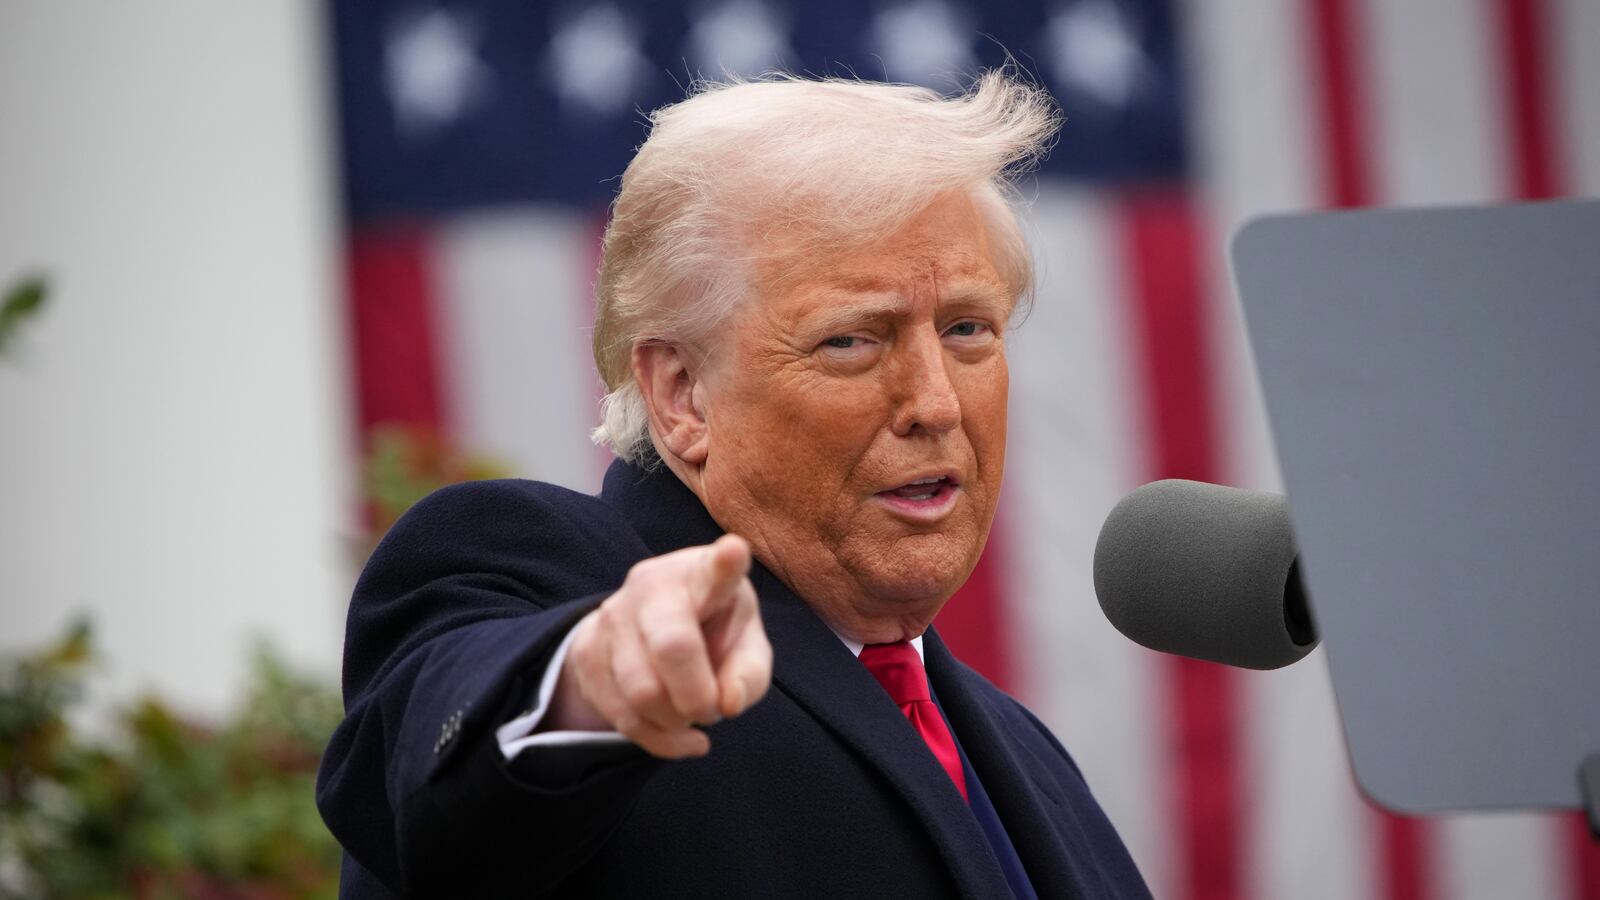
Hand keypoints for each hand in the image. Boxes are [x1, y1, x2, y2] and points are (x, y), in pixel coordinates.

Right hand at [544, 534, 772, 757]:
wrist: (651, 631)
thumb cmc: (713, 634)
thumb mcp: (746, 648)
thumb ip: (749, 675)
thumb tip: (728, 703)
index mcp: (703, 574)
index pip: (715, 568)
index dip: (726, 563)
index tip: (734, 552)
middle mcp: (652, 584)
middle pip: (671, 647)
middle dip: (697, 697)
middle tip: (712, 708)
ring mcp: (612, 615)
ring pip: (642, 692)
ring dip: (676, 721)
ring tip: (690, 712)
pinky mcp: (585, 650)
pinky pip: (622, 716)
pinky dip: (658, 739)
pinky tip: (677, 733)